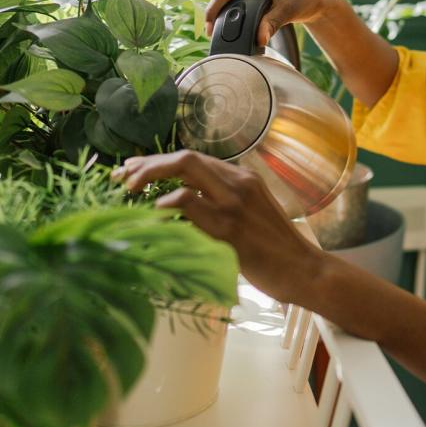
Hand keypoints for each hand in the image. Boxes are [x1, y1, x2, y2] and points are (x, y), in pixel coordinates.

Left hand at [111, 150, 322, 303]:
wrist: (303, 269)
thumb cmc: (274, 249)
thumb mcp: (249, 215)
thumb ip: (220, 204)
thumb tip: (179, 206)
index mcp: (242, 179)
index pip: (193, 159)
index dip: (157, 163)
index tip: (132, 172)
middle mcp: (239, 183)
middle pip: (185, 157)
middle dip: (147, 165)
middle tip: (122, 179)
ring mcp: (235, 203)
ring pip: (186, 170)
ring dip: (150, 177)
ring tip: (130, 192)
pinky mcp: (230, 227)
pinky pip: (190, 203)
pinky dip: (166, 204)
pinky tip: (155, 213)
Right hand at [206, 0, 341, 45]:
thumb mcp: (289, 11)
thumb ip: (272, 23)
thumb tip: (260, 39)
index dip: (215, 8)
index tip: (209, 27)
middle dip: (215, 12)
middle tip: (211, 34)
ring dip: (221, 12)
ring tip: (216, 33)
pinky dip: (228, 11)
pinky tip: (225, 25)